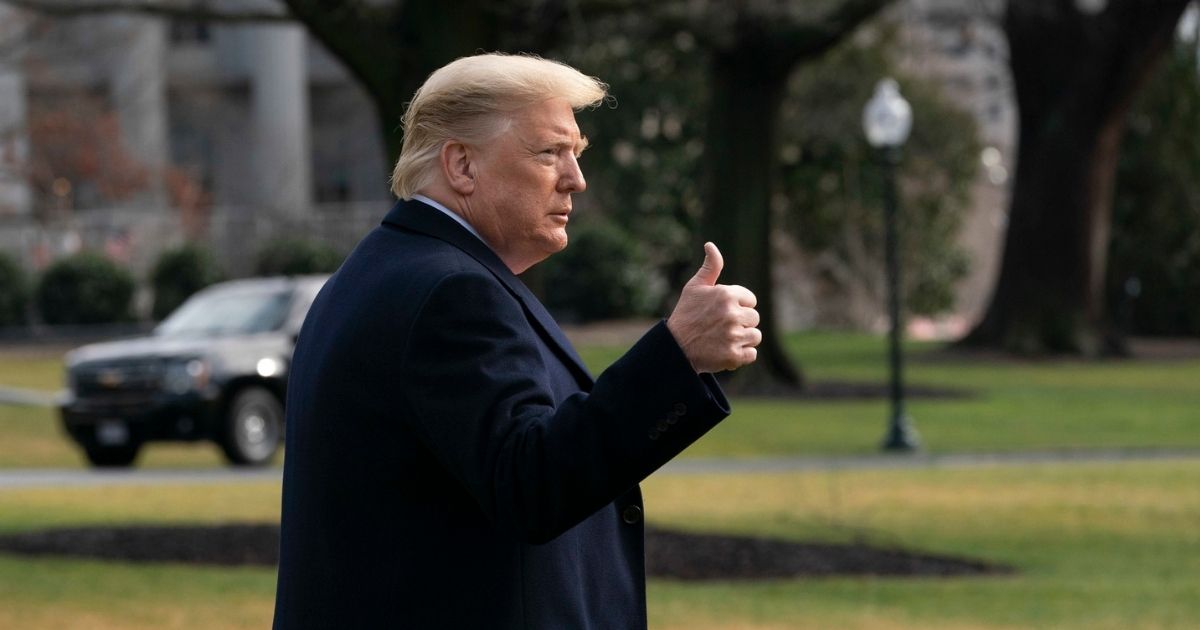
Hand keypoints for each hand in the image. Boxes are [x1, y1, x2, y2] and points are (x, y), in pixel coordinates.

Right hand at [666, 242, 761, 372]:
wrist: (674, 346)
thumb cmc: (686, 314)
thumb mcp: (695, 287)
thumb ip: (710, 266)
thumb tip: (710, 245)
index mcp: (726, 294)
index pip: (750, 300)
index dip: (738, 306)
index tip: (723, 312)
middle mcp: (732, 314)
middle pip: (754, 318)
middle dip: (741, 323)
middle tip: (721, 327)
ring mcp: (734, 336)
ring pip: (755, 336)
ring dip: (743, 339)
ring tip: (724, 339)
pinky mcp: (734, 355)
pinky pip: (752, 354)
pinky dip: (742, 355)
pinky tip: (726, 351)